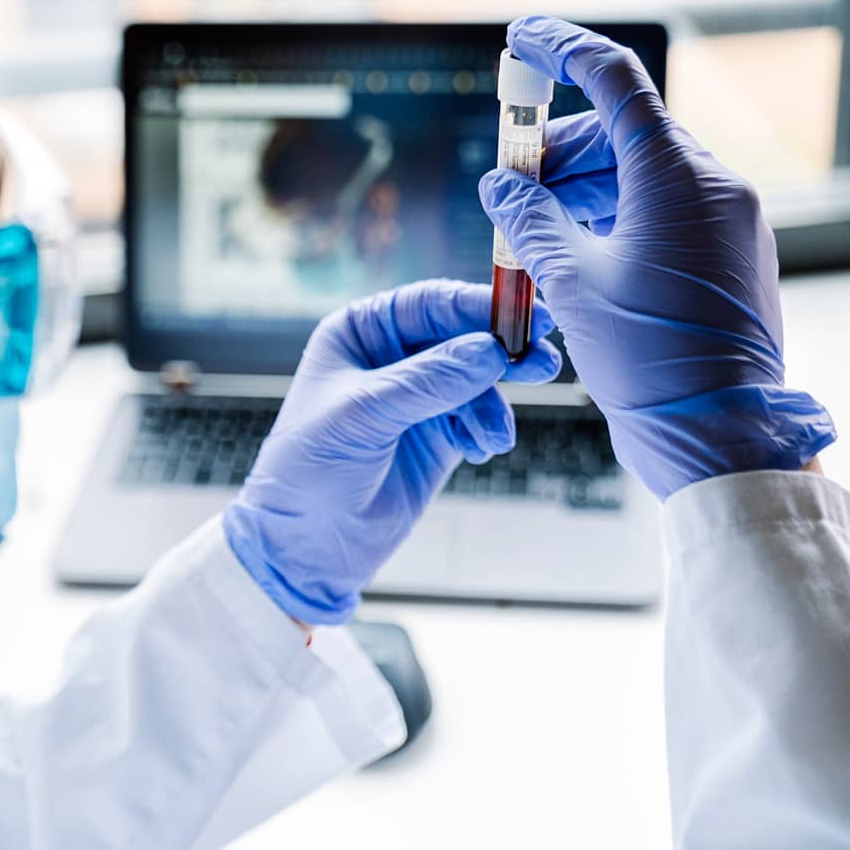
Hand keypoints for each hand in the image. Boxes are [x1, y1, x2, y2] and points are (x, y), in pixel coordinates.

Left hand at [223, 279, 560, 624]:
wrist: (306, 545)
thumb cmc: (309, 469)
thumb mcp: (362, 415)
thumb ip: (428, 381)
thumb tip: (491, 352)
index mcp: (361, 332)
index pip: (430, 304)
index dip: (480, 306)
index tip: (527, 316)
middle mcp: (391, 356)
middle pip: (464, 336)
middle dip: (504, 352)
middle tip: (544, 363)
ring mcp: (418, 397)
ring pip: (478, 380)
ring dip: (495, 404)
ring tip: (495, 435)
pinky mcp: (437, 435)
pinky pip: (479, 418)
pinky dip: (487, 430)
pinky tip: (479, 450)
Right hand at [477, 16, 835, 498]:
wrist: (721, 435)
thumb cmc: (649, 362)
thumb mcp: (570, 283)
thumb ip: (530, 219)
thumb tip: (503, 183)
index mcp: (676, 177)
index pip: (613, 80)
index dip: (561, 49)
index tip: (521, 39)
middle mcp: (714, 186)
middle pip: (624, 133)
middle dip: (559, 151)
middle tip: (510, 189)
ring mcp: (731, 221)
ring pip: (644, 174)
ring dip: (583, 189)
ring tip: (534, 233)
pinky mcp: (733, 255)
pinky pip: (669, 211)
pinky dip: (618, 217)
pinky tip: (577, 254)